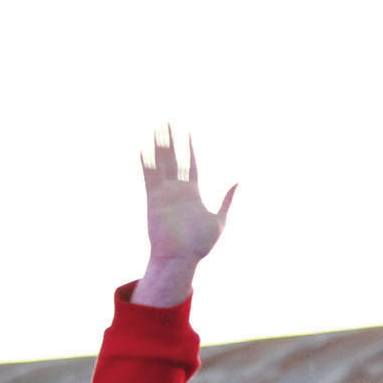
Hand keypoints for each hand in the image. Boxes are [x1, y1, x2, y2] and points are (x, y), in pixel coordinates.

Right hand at [131, 129, 236, 306]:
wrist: (179, 259)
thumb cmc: (199, 245)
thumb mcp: (219, 221)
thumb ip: (226, 201)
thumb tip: (238, 183)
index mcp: (192, 194)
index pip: (190, 165)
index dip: (190, 150)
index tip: (188, 134)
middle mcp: (177, 191)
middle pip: (174, 159)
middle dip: (171, 141)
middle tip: (167, 123)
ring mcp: (164, 194)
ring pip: (161, 164)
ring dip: (159, 147)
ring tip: (157, 129)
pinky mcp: (153, 200)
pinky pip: (149, 179)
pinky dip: (146, 165)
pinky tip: (144, 150)